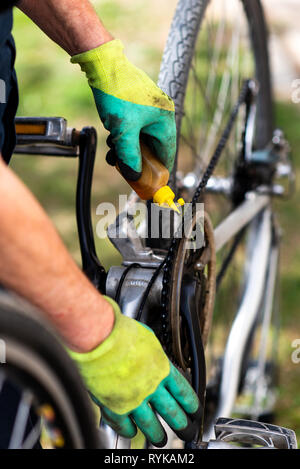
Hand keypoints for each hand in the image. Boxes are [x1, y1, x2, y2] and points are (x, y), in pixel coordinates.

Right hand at [68, 297, 200, 446]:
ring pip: (150, 424)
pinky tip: (131, 432)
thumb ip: (155, 355)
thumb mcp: (148, 340)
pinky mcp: (114, 406)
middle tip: (184, 430)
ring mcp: (133, 399)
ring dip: (156, 434)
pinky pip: (123, 425)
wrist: (100, 338)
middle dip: (181, 424)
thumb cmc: (121, 333)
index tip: (193, 410)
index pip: (183, 392)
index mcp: (162, 369)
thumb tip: (158, 360)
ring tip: (160, 440)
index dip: (190, 404)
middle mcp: (151, 387)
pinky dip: (128, 431)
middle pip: (171, 412)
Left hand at [71, 39, 175, 180]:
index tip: (153, 182)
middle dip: (136, 159)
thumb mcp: (123, 131)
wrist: (103, 64)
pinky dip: (123, 138)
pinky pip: (132, 129)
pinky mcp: (135, 106)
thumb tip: (134, 176)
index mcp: (164, 119)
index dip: (160, 169)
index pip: (168, 152)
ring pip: (139, 139)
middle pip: (152, 147)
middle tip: (125, 168)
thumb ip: (129, 156)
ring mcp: (147, 110)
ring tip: (113, 152)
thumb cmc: (117, 93)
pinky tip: (111, 139)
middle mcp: (159, 115)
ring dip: (126, 149)